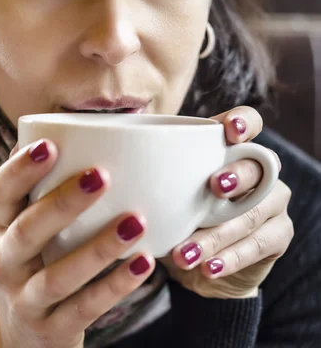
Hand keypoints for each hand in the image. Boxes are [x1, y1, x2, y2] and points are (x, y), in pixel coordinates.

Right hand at [0, 139, 154, 347]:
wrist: (26, 337)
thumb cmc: (38, 260)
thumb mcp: (28, 226)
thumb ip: (44, 186)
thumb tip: (67, 127)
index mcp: (1, 225)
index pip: (1, 192)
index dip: (21, 169)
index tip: (51, 145)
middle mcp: (5, 260)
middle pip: (28, 231)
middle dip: (63, 203)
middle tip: (101, 175)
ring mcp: (24, 299)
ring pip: (58, 275)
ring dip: (99, 247)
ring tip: (136, 222)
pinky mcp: (51, 329)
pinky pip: (84, 307)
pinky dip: (115, 286)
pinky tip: (145, 263)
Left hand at [159, 107, 293, 298]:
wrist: (202, 268)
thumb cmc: (179, 218)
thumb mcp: (165, 196)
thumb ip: (153, 177)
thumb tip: (110, 171)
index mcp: (231, 150)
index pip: (250, 122)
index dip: (244, 121)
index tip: (229, 131)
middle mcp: (259, 170)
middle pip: (258, 164)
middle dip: (237, 174)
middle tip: (213, 187)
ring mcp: (273, 201)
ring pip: (253, 211)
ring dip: (218, 232)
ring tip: (186, 252)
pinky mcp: (279, 235)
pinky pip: (258, 244)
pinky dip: (230, 258)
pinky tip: (208, 268)